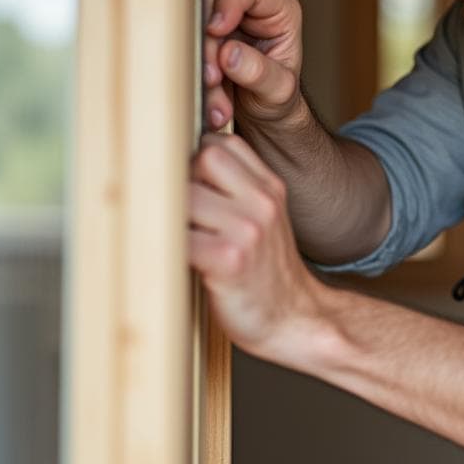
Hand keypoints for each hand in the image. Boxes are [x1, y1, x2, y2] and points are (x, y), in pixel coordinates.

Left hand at [189, 132, 315, 356]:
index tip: (188, 186)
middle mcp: (262, 202)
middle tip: (182, 215)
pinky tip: (179, 261)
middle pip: (202, 158)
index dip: (196, 160)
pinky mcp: (229, 261)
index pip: (222, 144)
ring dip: (171, 217)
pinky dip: (169, 249)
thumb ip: (235, 188)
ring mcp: (248, 230)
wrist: (294, 319)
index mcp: (269, 187)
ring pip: (184, 196)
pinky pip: (180, 238)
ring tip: (180, 239)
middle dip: (182, 181)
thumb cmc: (265, 272)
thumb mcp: (263, 218)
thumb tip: (178, 161)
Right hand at [203, 0, 303, 130]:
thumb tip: (230, 54)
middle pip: (210, 5)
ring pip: (192, 29)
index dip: (228, 1)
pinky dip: (192, 77)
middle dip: (207, 46)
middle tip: (212, 78)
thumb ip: (260, 72)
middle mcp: (247, 9)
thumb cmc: (278, 94)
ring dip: (199, 67)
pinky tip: (208, 101)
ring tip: (216, 101)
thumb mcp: (280, 90)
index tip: (216, 29)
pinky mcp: (200, 39)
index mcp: (278, 9)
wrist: (263, 115)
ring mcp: (220, 23)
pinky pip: (184, 49)